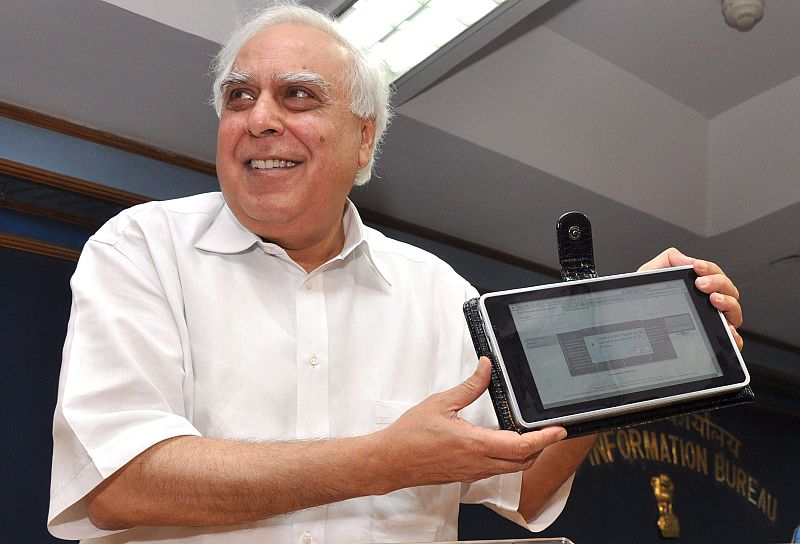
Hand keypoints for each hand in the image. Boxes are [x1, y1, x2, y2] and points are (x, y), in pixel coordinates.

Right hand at [377, 357, 566, 488]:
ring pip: (511, 469)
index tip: (559, 430)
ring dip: (526, 454)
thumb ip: (469, 386)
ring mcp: (472, 473)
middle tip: (549, 431)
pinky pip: (496, 471)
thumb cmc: (409, 436)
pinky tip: (503, 444)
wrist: (390, 461)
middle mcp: (477, 464)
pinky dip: (508, 459)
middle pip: (523, 462)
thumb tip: (486, 367)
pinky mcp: (466, 476)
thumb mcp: (441, 403)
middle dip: (541, 447)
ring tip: (531, 435)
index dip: (545, 439)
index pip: (522, 446)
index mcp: (474, 444)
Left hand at [638, 247, 742, 350]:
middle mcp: (709, 302)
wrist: (633, 320)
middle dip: (718, 283)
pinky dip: (734, 333)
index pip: (714, 274)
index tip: (697, 267)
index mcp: (698, 286)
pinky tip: (727, 329)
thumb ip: (668, 260)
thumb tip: (686, 259)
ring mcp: (714, 320)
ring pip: (734, 310)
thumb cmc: (644, 301)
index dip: (709, 269)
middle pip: (728, 290)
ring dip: (727, 302)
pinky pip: (732, 338)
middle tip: (701, 283)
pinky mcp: (714, 338)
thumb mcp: (651, 275)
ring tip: (713, 299)